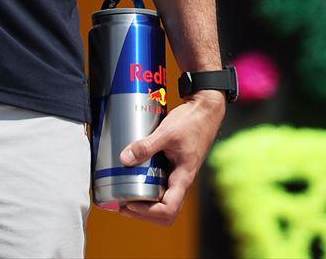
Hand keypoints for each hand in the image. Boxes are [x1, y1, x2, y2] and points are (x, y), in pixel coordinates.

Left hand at [117, 91, 226, 224]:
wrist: (204, 111)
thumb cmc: (192, 122)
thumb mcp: (166, 133)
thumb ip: (146, 145)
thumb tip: (125, 159)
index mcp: (183, 177)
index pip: (169, 209)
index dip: (148, 213)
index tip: (129, 204)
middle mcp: (181, 180)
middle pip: (165, 213)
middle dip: (143, 214)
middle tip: (121, 205)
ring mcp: (177, 175)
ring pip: (162, 201)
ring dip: (144, 205)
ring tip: (123, 197)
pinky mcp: (172, 167)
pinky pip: (160, 186)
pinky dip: (146, 189)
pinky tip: (131, 180)